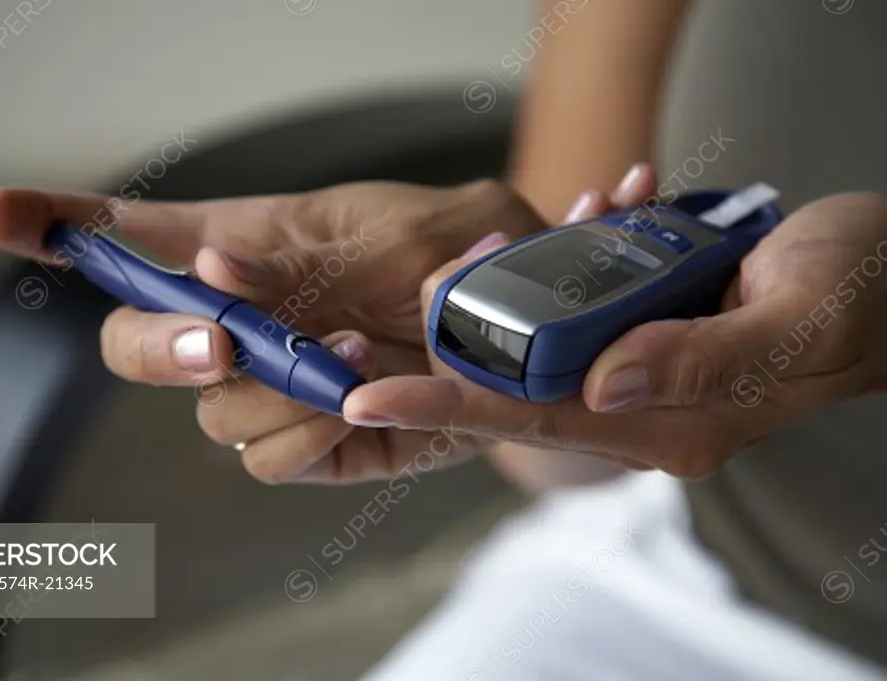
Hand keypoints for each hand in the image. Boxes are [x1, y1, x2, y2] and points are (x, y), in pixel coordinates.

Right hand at [0, 180, 547, 483]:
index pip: (133, 237)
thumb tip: (215, 273)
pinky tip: (358, 402)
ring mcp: (269, 390)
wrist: (521, 332)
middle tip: (222, 339)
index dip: (59, 226)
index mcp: (245, 248)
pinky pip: (271, 460)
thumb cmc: (460, 251)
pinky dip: (308, 437)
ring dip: (272, 391)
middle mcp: (240, 323)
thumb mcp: (398, 230)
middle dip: (162, 347)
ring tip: (353, 354)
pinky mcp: (312, 445)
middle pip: (138, 348)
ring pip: (211, 415)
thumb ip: (306, 258)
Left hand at [342, 173, 886, 477]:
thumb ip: (699, 359)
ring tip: (509, 234)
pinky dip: (580, 255)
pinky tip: (604, 205)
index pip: (533, 419)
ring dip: (517, 285)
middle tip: (382, 315)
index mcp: (673, 423)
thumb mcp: (793, 318)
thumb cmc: (860, 294)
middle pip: (517, 388)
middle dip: (448, 350)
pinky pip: (588, 306)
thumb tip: (603, 385)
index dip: (445, 405)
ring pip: (546, 340)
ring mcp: (646, 370)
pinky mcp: (652, 333)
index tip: (367, 397)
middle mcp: (647, 407)